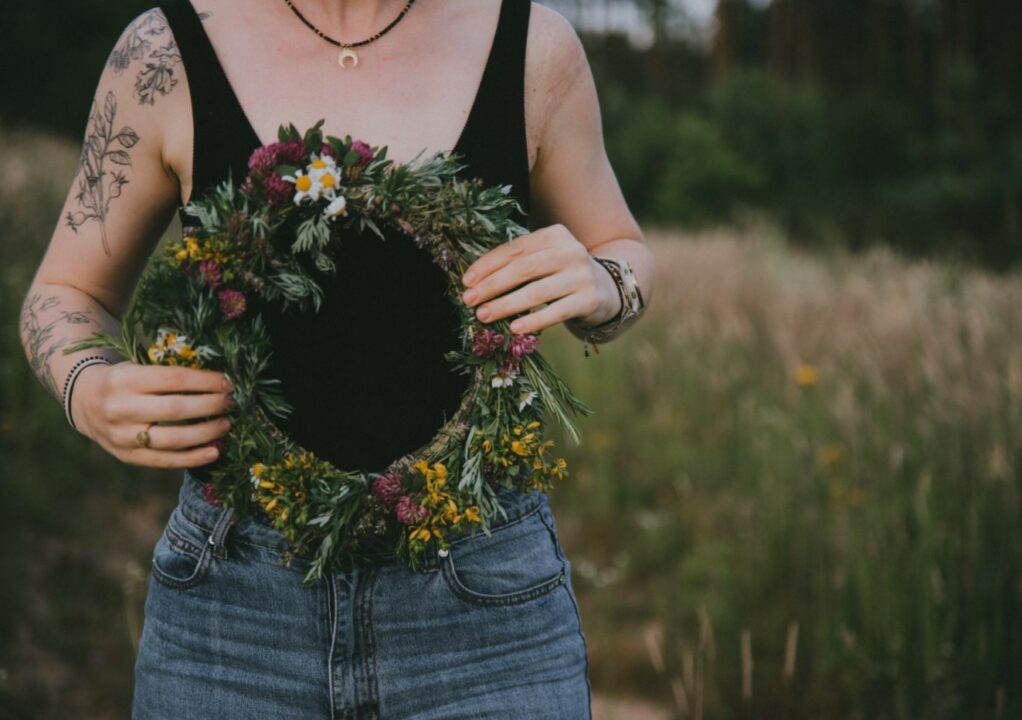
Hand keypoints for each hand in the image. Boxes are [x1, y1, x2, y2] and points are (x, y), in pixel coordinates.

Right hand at [71, 361, 235, 468]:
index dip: (205, 381)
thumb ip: (169, 374)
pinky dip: (192, 458)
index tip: (228, 383)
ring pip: (172, 439)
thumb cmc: (124, 380)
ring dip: (205, 433)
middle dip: (210, 406)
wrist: (83, 402)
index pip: (173, 379)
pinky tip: (214, 451)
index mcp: (126, 380)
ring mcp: (122, 436)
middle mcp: (121, 408)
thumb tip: (218, 382)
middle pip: (175, 409)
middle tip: (230, 403)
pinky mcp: (126, 456)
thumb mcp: (138, 367)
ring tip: (226, 424)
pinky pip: (164, 461)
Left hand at [460, 224, 620, 334]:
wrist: (608, 289)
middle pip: (523, 269)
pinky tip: (514, 328)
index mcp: (554, 235)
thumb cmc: (562, 274)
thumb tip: (475, 282)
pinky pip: (556, 311)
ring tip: (484, 315)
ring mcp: (582, 275)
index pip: (514, 249)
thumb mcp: (545, 259)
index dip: (488, 265)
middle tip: (469, 300)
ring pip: (537, 291)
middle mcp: (570, 251)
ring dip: (506, 305)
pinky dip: (533, 320)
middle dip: (492, 285)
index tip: (466, 281)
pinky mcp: (589, 299)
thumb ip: (518, 263)